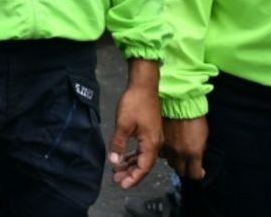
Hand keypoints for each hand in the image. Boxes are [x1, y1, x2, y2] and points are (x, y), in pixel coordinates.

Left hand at [109, 59, 161, 188]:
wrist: (144, 85)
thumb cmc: (134, 103)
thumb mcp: (123, 125)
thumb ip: (119, 144)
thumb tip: (114, 162)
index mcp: (151, 143)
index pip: (144, 167)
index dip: (133, 178)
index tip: (122, 185)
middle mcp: (155, 143)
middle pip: (144, 165)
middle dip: (130, 174)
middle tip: (116, 180)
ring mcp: (153, 137)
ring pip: (142, 157)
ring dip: (131, 165)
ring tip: (117, 172)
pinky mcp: (149, 132)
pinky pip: (142, 149)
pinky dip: (133, 156)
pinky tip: (124, 158)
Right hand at [161, 117, 208, 180]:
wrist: (179, 104)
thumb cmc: (194, 118)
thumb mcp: (204, 137)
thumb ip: (200, 152)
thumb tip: (198, 164)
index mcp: (193, 153)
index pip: (194, 175)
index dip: (196, 175)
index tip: (197, 172)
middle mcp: (179, 153)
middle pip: (180, 170)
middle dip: (184, 168)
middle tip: (186, 163)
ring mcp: (167, 148)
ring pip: (169, 162)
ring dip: (174, 160)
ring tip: (177, 153)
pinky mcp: (159, 141)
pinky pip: (161, 153)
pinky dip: (165, 152)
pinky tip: (169, 146)